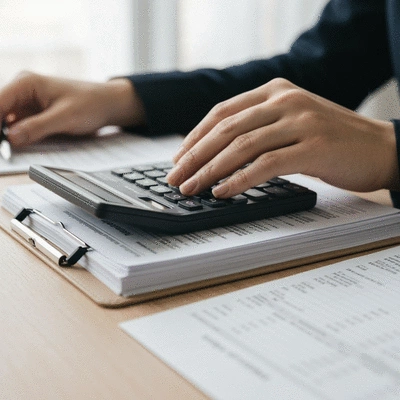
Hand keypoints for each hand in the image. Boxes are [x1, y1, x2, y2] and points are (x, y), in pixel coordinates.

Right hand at [0, 71, 145, 146]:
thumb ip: (38, 127)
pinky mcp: (33, 116)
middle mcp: (22, 91)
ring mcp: (27, 104)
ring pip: (6, 123)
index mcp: (26, 83)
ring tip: (8, 152)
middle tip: (4, 151)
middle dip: (0, 132)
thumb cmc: (91, 103)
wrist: (107, 105)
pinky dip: (16, 138)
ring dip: (6, 137)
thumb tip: (11, 138)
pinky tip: (16, 149)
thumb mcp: (65, 117)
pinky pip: (19, 128)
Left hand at [167, 78, 399, 196]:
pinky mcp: (313, 146)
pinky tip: (222, 191)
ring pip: (242, 145)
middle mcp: (285, 100)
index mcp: (275, 90)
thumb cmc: (331, 139)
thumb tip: (217, 153)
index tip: (178, 158)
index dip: (195, 137)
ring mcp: (301, 121)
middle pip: (226, 129)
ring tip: (191, 188)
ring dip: (210, 170)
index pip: (222, 112)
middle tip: (175, 177)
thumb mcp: (291, 122)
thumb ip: (259, 128)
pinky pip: (266, 164)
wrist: (381, 147)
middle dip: (195, 156)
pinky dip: (239, 180)